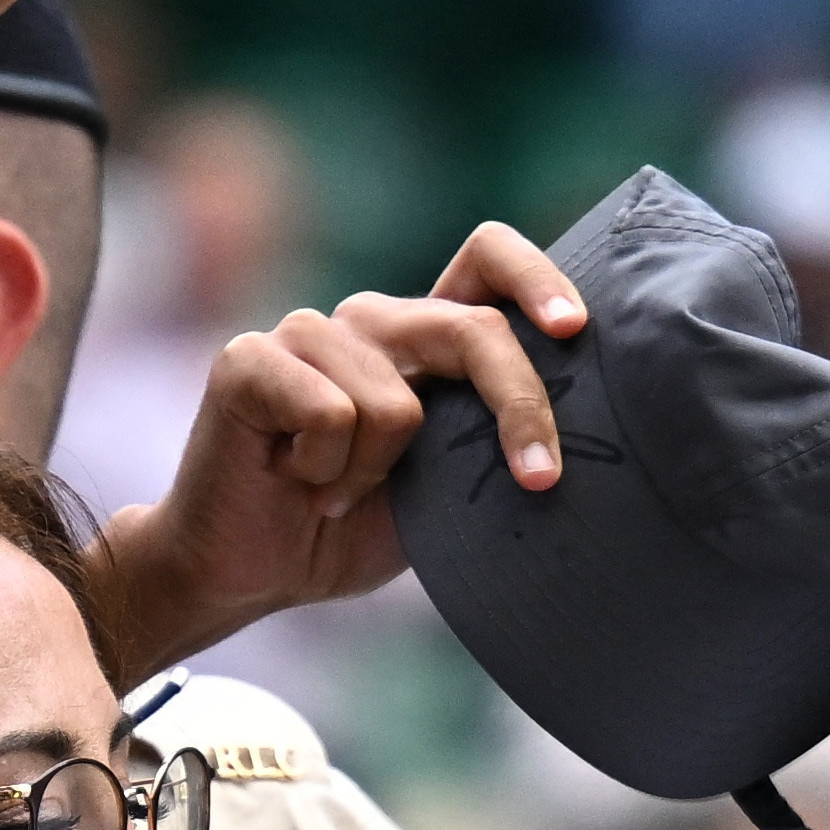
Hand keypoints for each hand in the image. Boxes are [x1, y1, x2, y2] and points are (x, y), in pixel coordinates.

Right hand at [91, 221, 589, 669]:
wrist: (250, 571)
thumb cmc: (349, 529)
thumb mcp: (445, 488)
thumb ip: (488, 440)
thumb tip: (581, 432)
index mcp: (421, 334)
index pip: (487, 259)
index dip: (536, 279)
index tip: (573, 332)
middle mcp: (369, 320)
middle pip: (467, 328)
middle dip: (518, 407)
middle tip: (540, 479)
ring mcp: (307, 332)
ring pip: (396, 404)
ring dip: (374, 476)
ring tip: (334, 494)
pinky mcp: (249, 358)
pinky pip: (330, 416)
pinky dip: (325, 474)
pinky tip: (294, 481)